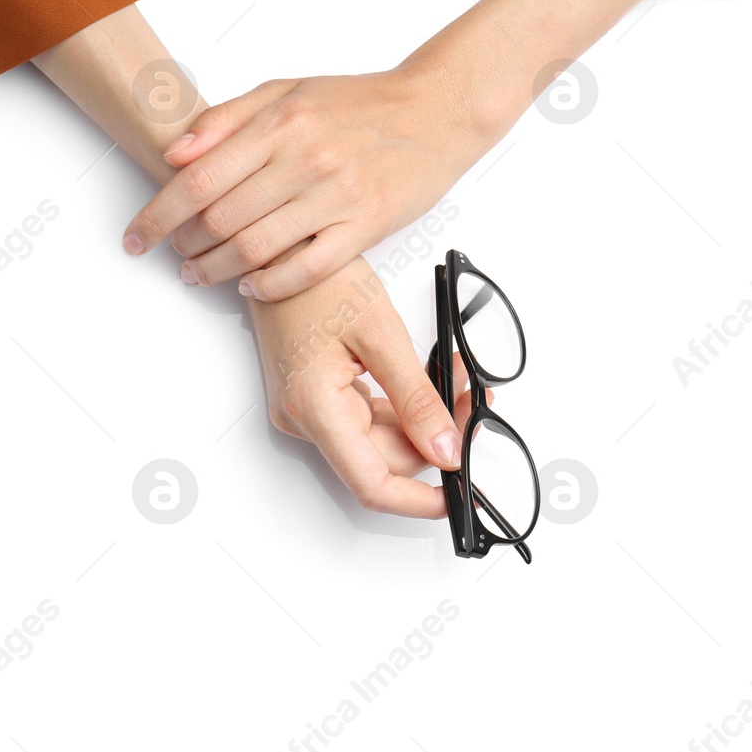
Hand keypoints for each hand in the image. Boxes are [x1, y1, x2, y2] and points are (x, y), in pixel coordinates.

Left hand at [125, 62, 495, 300]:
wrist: (436, 110)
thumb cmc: (361, 103)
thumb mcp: (288, 91)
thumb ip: (228, 118)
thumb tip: (175, 152)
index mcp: (281, 122)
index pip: (198, 177)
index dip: (158, 214)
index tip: (136, 236)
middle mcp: (306, 158)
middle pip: (220, 218)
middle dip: (183, 244)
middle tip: (172, 252)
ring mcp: (338, 195)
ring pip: (256, 248)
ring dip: (215, 270)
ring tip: (199, 273)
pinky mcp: (367, 225)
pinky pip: (307, 269)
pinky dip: (269, 285)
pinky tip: (250, 285)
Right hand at [249, 252, 480, 517]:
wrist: (280, 251)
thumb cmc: (318, 280)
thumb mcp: (382, 335)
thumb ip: (417, 400)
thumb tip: (446, 448)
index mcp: (314, 408)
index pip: (372, 484)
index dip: (419, 501)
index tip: (458, 497)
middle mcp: (304, 419)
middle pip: (382, 461)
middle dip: (434, 440)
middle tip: (471, 402)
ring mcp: (307, 410)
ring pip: (379, 440)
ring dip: (422, 420)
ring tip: (454, 377)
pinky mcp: (315, 398)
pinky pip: (367, 418)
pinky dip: (403, 406)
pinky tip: (429, 379)